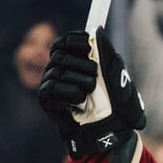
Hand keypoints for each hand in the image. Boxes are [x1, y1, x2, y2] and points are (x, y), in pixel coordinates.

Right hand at [36, 27, 146, 157]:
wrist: (107, 132)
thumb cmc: (114, 105)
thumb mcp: (117, 77)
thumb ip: (108, 54)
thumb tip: (97, 30)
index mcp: (73, 60)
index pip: (65, 41)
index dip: (75, 40)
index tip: (89, 45)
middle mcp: (58, 68)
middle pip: (62, 54)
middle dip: (84, 65)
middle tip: (95, 78)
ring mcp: (50, 82)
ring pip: (60, 70)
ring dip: (82, 83)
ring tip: (90, 95)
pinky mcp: (46, 98)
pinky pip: (54, 87)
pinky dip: (71, 94)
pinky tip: (80, 103)